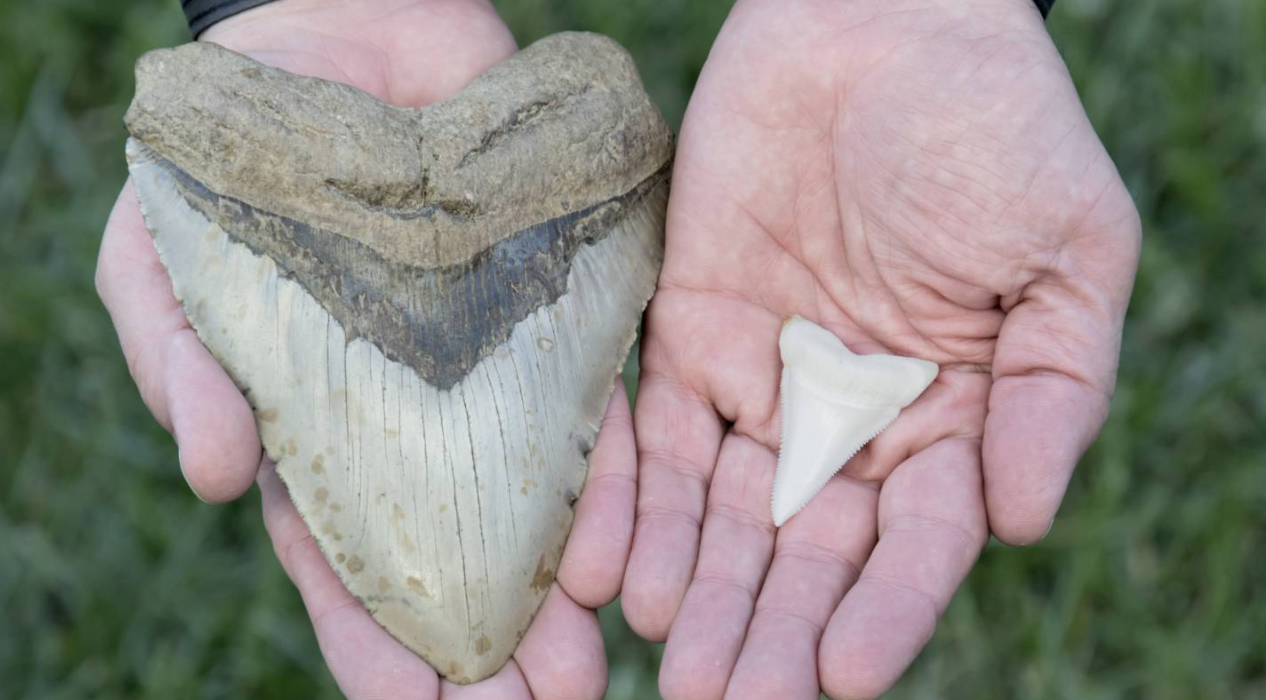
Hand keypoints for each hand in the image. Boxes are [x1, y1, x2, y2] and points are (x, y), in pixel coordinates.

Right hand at [96, 2, 636, 696]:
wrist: (330, 45)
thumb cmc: (230, 165)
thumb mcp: (169, 262)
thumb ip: (180, 362)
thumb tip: (210, 476)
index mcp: (317, 434)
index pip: (347, 563)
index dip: (377, 643)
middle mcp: (414, 423)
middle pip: (452, 556)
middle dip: (487, 647)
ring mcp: (486, 375)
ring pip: (528, 503)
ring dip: (557, 590)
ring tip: (587, 668)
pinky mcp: (551, 316)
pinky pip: (586, 407)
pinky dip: (603, 478)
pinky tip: (618, 551)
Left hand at [620, 0, 1140, 697]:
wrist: (878, 20)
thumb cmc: (996, 124)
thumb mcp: (1069, 252)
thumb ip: (1055, 391)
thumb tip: (1025, 523)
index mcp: (950, 416)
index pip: (915, 542)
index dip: (885, 611)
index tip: (841, 676)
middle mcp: (849, 417)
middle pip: (806, 550)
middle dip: (769, 630)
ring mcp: (761, 379)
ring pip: (720, 512)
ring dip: (696, 591)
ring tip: (671, 668)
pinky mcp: (683, 333)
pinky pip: (646, 434)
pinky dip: (625, 503)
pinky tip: (607, 574)